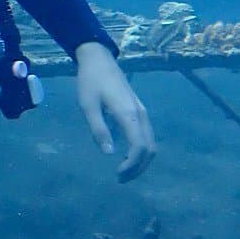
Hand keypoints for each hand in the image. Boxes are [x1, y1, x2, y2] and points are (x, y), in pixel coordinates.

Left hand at [74, 42, 155, 180]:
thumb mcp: (88, 106)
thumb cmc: (90, 82)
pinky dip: (141, 150)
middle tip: (120, 178)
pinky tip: (127, 156)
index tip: (118, 174)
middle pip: (150, 149)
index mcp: (128, 114)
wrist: (99, 59)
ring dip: (141, 160)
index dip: (132, 165)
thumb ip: (98, 129)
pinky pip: (146, 136)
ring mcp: (142, 112)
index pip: (140, 147)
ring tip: (123, 171)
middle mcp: (140, 115)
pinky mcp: (139, 111)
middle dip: (138, 167)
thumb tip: (108, 153)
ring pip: (151, 143)